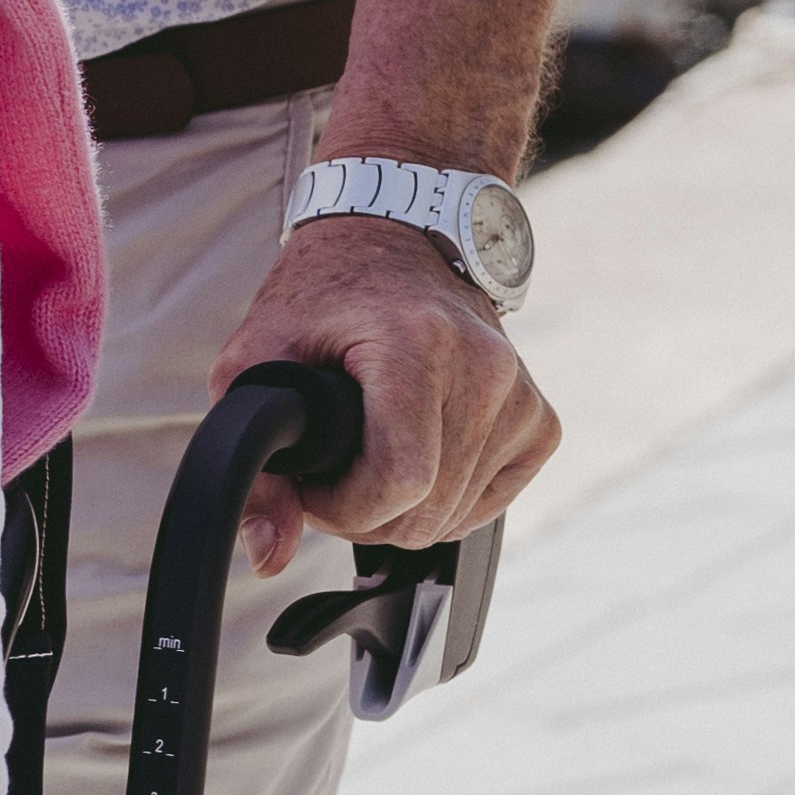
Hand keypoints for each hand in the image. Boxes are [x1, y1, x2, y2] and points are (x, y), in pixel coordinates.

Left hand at [211, 210, 557, 577]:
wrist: (395, 241)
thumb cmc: (322, 297)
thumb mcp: (256, 363)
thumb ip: (254, 466)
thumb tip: (268, 552)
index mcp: (418, 345)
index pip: (400, 481)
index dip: (342, 508)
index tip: (311, 481)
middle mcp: (485, 367)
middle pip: (427, 511)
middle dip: (364, 513)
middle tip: (331, 470)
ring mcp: (520, 393)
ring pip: (456, 516)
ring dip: (402, 508)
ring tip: (368, 454)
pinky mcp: (540, 418)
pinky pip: (490, 502)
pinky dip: (444, 501)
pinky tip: (416, 458)